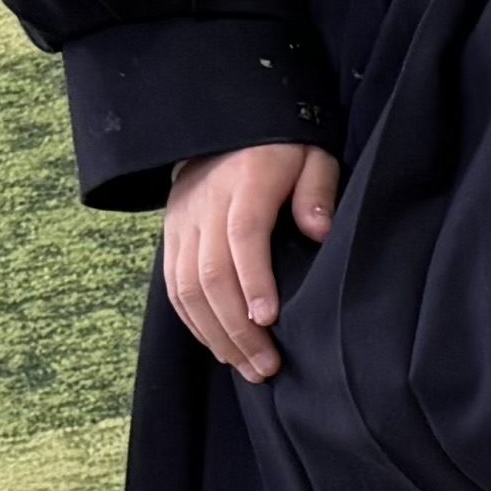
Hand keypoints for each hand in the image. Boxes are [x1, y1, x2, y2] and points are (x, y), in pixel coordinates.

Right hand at [161, 140, 340, 381]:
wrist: (225, 123)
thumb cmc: (279, 147)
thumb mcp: (310, 154)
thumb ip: (316, 189)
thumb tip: (319, 232)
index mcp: (243, 184)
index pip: (242, 236)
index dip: (253, 281)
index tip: (269, 320)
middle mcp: (204, 205)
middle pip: (210, 273)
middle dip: (237, 328)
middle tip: (267, 366)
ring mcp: (182, 222)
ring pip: (186, 287)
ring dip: (216, 335)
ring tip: (248, 368)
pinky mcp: (171, 235)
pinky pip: (174, 287)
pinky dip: (195, 323)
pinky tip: (221, 347)